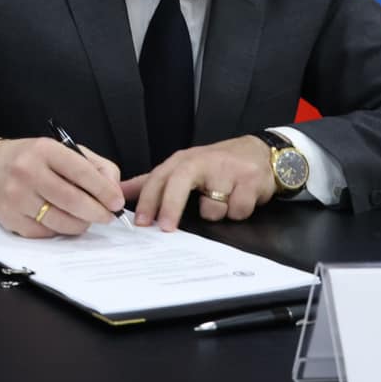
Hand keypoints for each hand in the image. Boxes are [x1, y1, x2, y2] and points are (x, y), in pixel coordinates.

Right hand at [0, 135, 125, 237]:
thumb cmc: (32, 160)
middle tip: (107, 216)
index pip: (82, 172)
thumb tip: (114, 192)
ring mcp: (16, 196)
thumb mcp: (62, 150)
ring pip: (61, 221)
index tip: (117, 202)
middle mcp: (27, 171)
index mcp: (44, 150)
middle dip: (97, 212)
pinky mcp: (10, 218)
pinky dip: (59, 230)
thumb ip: (94, 166)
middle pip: (73, 201)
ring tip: (84, 218)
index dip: (104, 190)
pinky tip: (60, 219)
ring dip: (80, 224)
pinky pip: (45, 233)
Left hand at [120, 135, 277, 230]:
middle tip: (165, 228)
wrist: (259, 153)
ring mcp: (226, 170)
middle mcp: (202, 162)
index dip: (147, 200)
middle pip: (178, 183)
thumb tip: (121, 192)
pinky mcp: (249, 180)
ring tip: (224, 201)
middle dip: (170, 207)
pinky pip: (237, 210)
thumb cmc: (217, 164)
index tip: (140, 222)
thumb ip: (153, 182)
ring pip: (212, 207)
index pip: (158, 178)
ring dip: (217, 212)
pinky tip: (240, 199)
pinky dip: (238, 212)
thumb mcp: (183, 168)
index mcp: (182, 161)